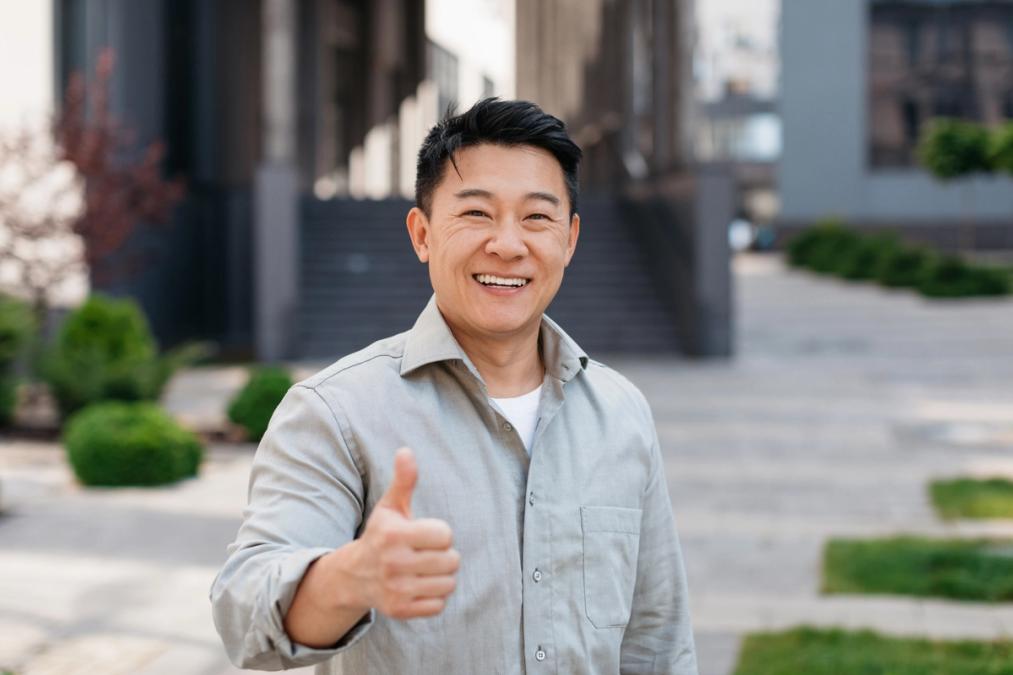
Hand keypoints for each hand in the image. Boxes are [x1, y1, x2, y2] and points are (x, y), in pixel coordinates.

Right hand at [355, 447, 459, 619]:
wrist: (354, 575)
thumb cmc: (381, 535)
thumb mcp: (390, 507)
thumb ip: (404, 480)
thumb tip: (406, 451)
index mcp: (394, 535)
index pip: (446, 535)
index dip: (440, 533)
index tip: (424, 534)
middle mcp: (393, 564)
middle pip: (451, 561)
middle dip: (443, 555)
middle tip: (425, 553)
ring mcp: (396, 589)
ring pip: (448, 584)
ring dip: (442, 576)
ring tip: (425, 570)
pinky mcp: (400, 610)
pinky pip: (439, 605)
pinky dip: (434, 597)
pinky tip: (419, 586)